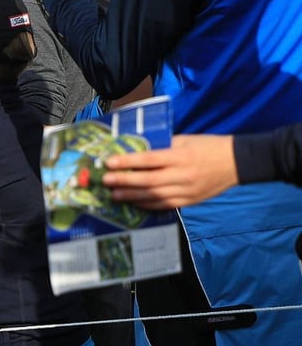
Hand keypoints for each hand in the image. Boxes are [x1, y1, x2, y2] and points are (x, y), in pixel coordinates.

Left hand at [102, 134, 237, 208]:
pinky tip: (133, 202)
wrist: (238, 162)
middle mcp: (183, 175)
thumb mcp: (186, 139)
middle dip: (124, 181)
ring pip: (154, 196)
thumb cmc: (209, 146)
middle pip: (148, 181)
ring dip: (131, 196)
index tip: (110, 162)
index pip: (149, 160)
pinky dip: (147, 204)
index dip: (127, 162)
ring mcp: (187, 191)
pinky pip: (164, 205)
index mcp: (181, 156)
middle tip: (106, 181)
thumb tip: (137, 150)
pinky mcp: (190, 201)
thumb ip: (163, 146)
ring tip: (114, 194)